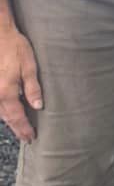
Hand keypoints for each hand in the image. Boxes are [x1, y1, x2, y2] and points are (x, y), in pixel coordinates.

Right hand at [0, 23, 42, 144]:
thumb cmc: (14, 47)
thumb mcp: (29, 65)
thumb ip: (33, 88)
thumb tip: (38, 106)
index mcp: (7, 92)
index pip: (17, 117)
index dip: (24, 129)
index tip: (31, 138)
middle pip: (6, 117)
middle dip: (17, 128)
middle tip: (26, 137)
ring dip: (9, 120)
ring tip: (19, 127)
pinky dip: (2, 110)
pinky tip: (8, 111)